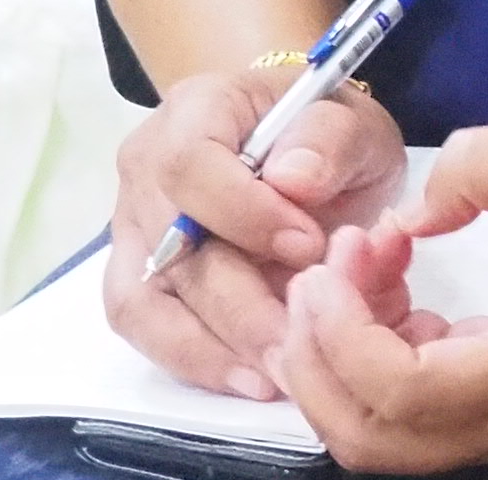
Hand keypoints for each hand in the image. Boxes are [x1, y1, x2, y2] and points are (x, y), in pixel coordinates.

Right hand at [100, 74, 406, 404]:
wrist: (301, 152)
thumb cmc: (324, 136)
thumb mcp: (353, 122)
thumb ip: (331, 139)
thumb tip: (293, 178)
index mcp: (197, 109)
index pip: (190, 165)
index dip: (244, 214)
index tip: (309, 247)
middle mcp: (148, 166)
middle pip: (171, 248)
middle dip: (240, 305)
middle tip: (301, 341)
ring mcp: (134, 226)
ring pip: (145, 300)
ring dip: (212, 346)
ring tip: (276, 373)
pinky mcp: (138, 276)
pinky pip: (145, 327)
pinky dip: (194, 359)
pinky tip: (249, 378)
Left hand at [274, 126, 487, 473]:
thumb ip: (486, 164)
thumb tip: (412, 211)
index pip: (399, 397)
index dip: (343, 334)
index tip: (341, 256)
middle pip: (370, 442)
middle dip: (319, 358)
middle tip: (324, 267)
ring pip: (386, 438)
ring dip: (346, 357)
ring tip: (362, 261)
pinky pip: (417, 416)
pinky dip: (380, 358)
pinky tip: (394, 285)